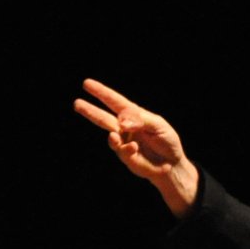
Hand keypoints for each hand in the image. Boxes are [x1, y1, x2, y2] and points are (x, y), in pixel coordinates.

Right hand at [74, 78, 197, 216]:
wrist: (173, 164)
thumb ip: (140, 120)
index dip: (102, 93)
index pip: (115, 102)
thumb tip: (121, 122)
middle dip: (90, 111)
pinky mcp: (125, 156)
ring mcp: (124, 142)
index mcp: (134, 115)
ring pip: (109, 135)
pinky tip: (135, 148)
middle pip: (104, 117)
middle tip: (76, 103)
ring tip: (114, 135)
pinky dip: (127, 148)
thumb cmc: (168, 142)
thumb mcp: (159, 126)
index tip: (87, 84)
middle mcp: (125, 128)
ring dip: (112, 138)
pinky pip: (121, 150)